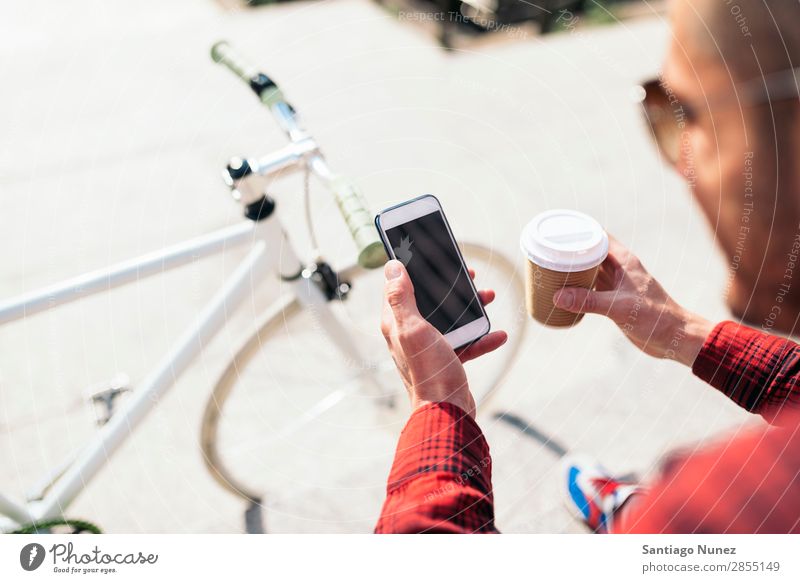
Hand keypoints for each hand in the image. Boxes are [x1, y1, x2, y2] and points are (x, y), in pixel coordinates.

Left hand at [381, 260, 507, 417]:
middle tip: (470, 275)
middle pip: (430, 301)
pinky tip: (497, 335)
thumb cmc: (428, 372)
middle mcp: (410, 334)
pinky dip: (482, 338)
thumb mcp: (413, 329)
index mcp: (397, 324)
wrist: (448, 413)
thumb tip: (392, 267)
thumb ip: (401, 298)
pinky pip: (466, 344)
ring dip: (471, 309)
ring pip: (450, 320)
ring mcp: (429, 348)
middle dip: (451, 288)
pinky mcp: (447, 361)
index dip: (413, 270)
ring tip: (489, 298)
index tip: (428, 256)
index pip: (399, 288)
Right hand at [552, 236, 713, 366]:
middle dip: (570, 252)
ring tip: (549, 270)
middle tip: (546, 253)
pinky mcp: (614, 300)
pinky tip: (562, 293)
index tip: (557, 231)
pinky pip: (591, 289)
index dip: (579, 231)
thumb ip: (588, 301)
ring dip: (572, 270)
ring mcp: (617, 285)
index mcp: (624, 261)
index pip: (599, 236)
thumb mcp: (619, 307)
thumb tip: (557, 296)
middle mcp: (620, 269)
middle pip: (590, 252)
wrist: (673, 338)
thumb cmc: (655, 317)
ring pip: (589, 271)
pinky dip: (577, 289)